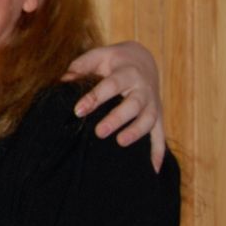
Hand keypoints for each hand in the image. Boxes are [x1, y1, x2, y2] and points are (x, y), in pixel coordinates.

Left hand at [65, 40, 165, 170]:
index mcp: (127, 72)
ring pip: (148, 119)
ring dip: (136, 132)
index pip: (111, 85)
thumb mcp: (98, 56)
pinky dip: (158, 152)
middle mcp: (143, 88)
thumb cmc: (113, 61)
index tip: (78, 110)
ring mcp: (152, 103)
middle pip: (133, 104)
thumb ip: (81, 66)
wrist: (143, 60)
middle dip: (117, 118)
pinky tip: (153, 169)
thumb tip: (64, 81)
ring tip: (120, 142)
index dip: (95, 98)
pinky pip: (161, 135)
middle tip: (99, 132)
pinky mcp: (158, 115)